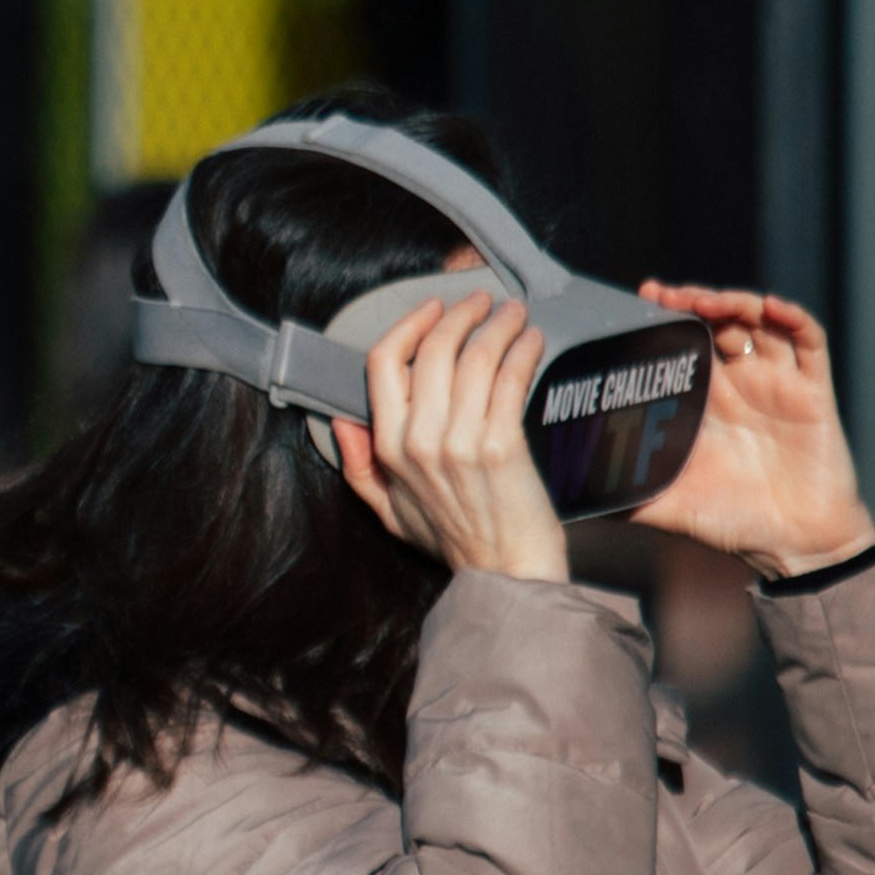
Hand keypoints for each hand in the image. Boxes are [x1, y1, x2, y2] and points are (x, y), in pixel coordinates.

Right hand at [330, 290, 567, 586]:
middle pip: (432, 350)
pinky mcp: (503, 445)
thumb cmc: (454, 540)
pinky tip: (532, 341)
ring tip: (512, 314)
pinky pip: (509, 379)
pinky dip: (522, 350)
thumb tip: (342, 422)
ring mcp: (461, 442)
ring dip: (497, 325)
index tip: (433, 309)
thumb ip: (360, 466)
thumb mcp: (390, 511)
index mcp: (389, 447)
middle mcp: (420, 439)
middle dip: (460, 314)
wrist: (507, 572)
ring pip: (474, 357)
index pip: (383, 363)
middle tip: (481, 302)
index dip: (409, 325)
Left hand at [625, 286, 874, 579]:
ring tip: (709, 301)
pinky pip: (809, 342)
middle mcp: (740, 383)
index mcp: (706, 401)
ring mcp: (777, 382)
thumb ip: (622, 494)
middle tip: (665, 295)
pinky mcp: (813, 391)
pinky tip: (771, 308)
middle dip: (693, 301)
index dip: (664, 318)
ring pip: (759, 321)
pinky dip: (793, 318)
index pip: (683, 344)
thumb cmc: (733, 523)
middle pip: (718, 322)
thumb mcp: (667, 505)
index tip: (639, 300)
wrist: (795, 547)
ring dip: (735, 302)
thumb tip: (566, 498)